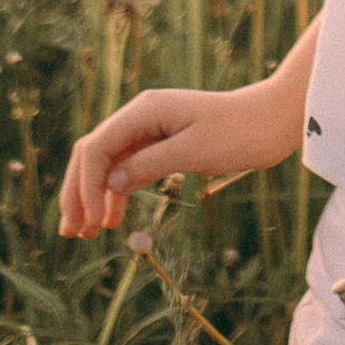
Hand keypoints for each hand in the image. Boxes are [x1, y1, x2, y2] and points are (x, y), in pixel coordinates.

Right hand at [58, 82, 278, 238]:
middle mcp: (141, 116)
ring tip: (86, 233)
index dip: (86, 187)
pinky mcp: (163, 142)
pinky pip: (129, 167)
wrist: (274, 119)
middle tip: (70, 233)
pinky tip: (113, 219)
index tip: (91, 222)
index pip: (97, 149)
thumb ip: (149, 165)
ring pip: (108, 163)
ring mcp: (150, 128)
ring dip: (93, 196)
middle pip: (93, 154)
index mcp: (144, 111)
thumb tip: (109, 184)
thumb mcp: (194, 151)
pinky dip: (117, 192)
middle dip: (78, 193)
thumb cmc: (239, 132)